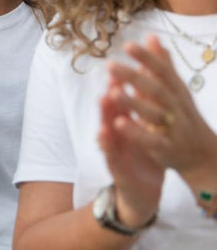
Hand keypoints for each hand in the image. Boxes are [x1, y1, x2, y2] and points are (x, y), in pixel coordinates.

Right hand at [98, 44, 165, 227]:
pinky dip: (105, 144)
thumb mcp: (147, 127)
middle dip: (113, 88)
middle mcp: (117, 130)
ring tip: (104, 96)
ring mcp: (114, 148)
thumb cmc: (143, 155)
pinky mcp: (116, 168)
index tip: (128, 57)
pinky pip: (109, 154)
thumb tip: (147, 72)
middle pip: (113, 107)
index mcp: (127, 120)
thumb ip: (144, 102)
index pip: (125, 96)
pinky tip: (103, 133)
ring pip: (108, 126)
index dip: (127, 77)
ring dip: (105, 112)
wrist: (142, 192)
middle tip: (113, 70)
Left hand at [109, 35, 216, 196]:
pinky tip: (119, 123)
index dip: (147, 58)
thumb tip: (151, 36)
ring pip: (154, 114)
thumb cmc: (183, 115)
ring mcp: (175, 128)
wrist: (204, 156)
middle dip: (134, 77)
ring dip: (134, 103)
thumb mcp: (175, 89)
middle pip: (156, 89)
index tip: (127, 44)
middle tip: (110, 65)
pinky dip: (137, 132)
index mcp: (177, 90)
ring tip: (113, 91)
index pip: (162, 70)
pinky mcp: (168, 148)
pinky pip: (153, 140)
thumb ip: (162, 64)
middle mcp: (177, 107)